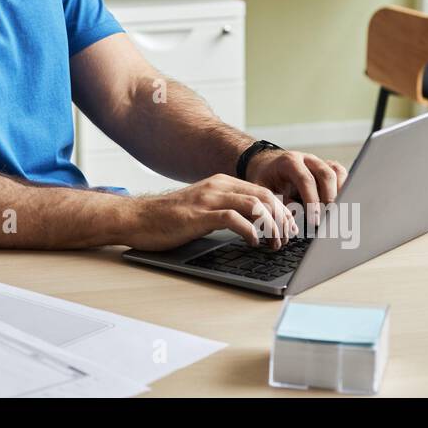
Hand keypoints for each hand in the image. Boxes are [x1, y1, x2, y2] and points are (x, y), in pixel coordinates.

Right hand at [124, 174, 299, 252]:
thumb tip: (255, 226)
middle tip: (287, 239)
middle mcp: (218, 186)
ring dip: (271, 227)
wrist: (137, 218)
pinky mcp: (199, 215)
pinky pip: (234, 218)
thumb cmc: (169, 218)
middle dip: (283, 220)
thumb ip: (226, 210)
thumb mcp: (204, 209)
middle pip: (265, 197)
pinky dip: (251, 231)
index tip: (290, 230)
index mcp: (222, 183)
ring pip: (255, 205)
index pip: (264, 192)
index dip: (283, 211)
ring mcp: (208, 199)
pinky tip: (253, 242)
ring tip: (274, 244)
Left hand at [246, 148, 347, 229]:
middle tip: (329, 220)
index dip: (312, 201)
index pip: (305, 180)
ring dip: (340, 195)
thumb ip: (274, 206)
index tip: (315, 220)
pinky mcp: (326, 167)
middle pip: (326, 175)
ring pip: (336, 173)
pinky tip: (341, 205)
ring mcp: (318, 161)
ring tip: (336, 215)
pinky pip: (341, 174)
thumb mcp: (262, 190)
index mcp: (289, 162)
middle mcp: (307, 159)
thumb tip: (291, 228)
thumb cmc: (264, 179)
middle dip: (330, 200)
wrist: (267, 165)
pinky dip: (344, 189)